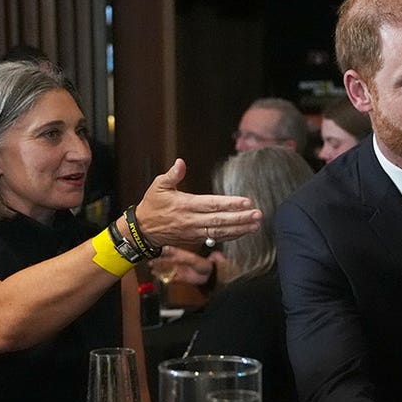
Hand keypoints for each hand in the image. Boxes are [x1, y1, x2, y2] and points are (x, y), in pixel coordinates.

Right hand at [134, 159, 261, 248]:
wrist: (144, 230)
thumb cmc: (152, 205)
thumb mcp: (158, 186)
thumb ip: (172, 175)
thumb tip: (180, 162)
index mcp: (185, 205)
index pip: (212, 204)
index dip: (230, 204)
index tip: (247, 202)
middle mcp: (192, 220)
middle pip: (220, 220)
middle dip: (240, 218)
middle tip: (258, 214)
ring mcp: (195, 231)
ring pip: (221, 231)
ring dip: (240, 229)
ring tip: (256, 224)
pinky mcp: (196, 238)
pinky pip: (217, 237)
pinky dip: (232, 235)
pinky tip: (245, 231)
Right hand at [153, 246, 219, 287]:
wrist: (210, 276)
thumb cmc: (203, 264)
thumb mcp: (192, 259)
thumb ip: (181, 257)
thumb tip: (172, 255)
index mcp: (182, 254)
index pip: (170, 251)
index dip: (162, 250)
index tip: (155, 249)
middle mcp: (179, 262)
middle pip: (166, 261)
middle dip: (158, 261)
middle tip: (150, 261)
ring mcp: (179, 269)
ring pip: (166, 269)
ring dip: (159, 269)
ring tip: (152, 269)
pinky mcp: (181, 277)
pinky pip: (170, 278)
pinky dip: (164, 278)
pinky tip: (159, 277)